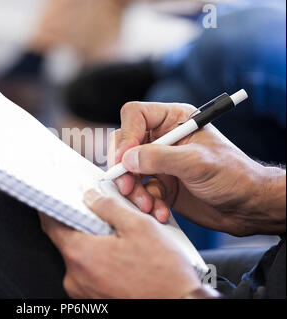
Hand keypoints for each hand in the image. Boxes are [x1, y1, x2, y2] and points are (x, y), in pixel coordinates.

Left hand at [39, 189, 200, 297]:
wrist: (180, 304)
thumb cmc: (164, 275)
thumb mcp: (139, 227)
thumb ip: (109, 208)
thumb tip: (92, 197)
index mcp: (82, 255)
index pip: (52, 224)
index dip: (53, 207)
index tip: (57, 199)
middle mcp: (76, 277)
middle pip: (67, 241)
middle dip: (81, 226)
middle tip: (101, 219)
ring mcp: (84, 292)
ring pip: (80, 258)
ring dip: (93, 246)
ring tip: (119, 243)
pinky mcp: (94, 300)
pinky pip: (89, 274)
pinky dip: (100, 263)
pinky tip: (121, 260)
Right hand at [110, 101, 285, 235]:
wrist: (247, 207)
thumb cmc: (233, 176)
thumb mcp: (197, 163)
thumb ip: (160, 158)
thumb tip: (127, 158)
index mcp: (174, 120)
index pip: (136, 115)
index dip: (127, 135)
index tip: (124, 159)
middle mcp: (163, 139)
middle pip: (125, 144)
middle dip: (124, 168)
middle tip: (127, 186)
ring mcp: (160, 162)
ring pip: (129, 171)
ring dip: (134, 191)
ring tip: (148, 205)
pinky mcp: (160, 184)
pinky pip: (140, 191)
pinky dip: (147, 203)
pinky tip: (160, 211)